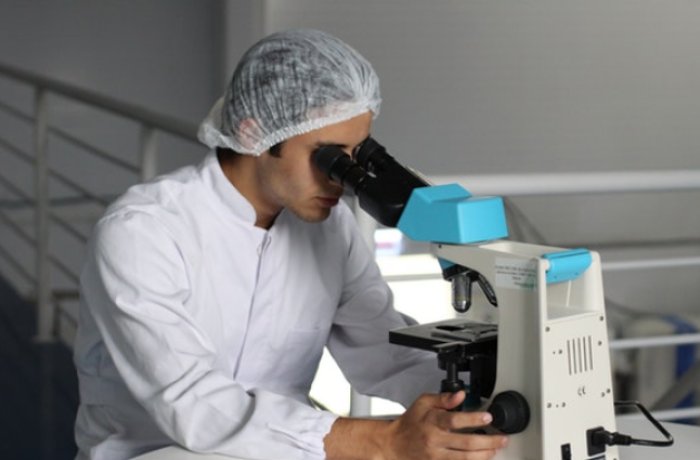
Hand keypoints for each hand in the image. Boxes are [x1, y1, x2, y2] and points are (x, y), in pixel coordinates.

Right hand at [382, 391, 507, 459]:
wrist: (394, 444)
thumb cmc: (409, 422)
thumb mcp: (423, 403)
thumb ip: (443, 398)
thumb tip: (461, 394)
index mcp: (432, 421)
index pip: (455, 420)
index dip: (473, 418)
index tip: (488, 416)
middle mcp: (435, 440)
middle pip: (466, 443)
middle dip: (488, 441)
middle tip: (502, 438)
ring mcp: (436, 456)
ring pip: (465, 458)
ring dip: (484, 455)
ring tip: (496, 449)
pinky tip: (482, 459)